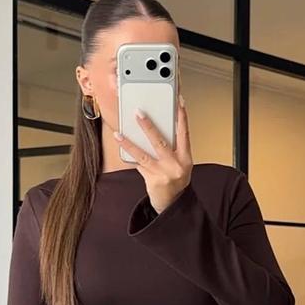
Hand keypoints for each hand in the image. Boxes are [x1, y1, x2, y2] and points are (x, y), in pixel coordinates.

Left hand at [114, 93, 192, 213]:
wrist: (173, 204)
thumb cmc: (175, 180)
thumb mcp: (179, 163)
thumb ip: (170, 148)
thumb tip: (151, 130)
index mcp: (186, 157)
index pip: (184, 133)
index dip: (182, 116)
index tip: (178, 101)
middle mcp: (177, 165)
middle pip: (161, 142)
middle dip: (148, 126)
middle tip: (138, 113)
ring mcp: (164, 173)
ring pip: (144, 154)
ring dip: (130, 143)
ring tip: (119, 133)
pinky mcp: (153, 181)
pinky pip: (138, 165)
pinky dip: (129, 155)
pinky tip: (121, 145)